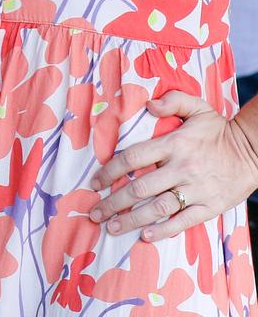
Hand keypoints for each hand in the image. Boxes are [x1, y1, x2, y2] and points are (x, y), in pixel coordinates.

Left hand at [88, 91, 257, 241]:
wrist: (254, 152)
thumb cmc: (219, 129)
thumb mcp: (197, 107)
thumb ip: (171, 100)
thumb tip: (147, 104)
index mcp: (174, 144)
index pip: (133, 158)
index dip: (110, 171)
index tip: (95, 182)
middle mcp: (181, 168)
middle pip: (140, 188)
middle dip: (113, 202)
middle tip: (94, 212)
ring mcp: (195, 190)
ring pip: (157, 208)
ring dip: (131, 220)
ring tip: (112, 228)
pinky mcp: (209, 207)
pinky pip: (182, 222)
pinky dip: (162, 231)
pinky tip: (144, 236)